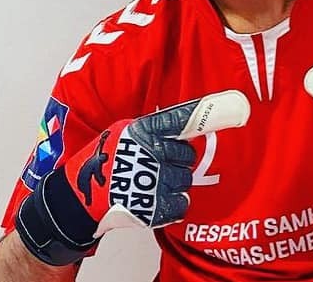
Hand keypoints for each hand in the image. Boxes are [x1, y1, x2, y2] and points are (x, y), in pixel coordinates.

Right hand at [16, 90, 249, 264]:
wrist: (77, 200)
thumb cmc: (101, 164)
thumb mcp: (122, 134)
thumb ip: (152, 129)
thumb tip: (188, 121)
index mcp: (140, 131)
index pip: (179, 119)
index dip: (207, 112)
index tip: (234, 107)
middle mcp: (147, 153)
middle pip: (186, 155)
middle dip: (176, 161)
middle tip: (156, 165)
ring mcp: (150, 180)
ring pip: (185, 180)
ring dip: (173, 184)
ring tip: (151, 184)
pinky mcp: (151, 206)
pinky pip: (180, 204)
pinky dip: (171, 205)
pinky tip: (155, 200)